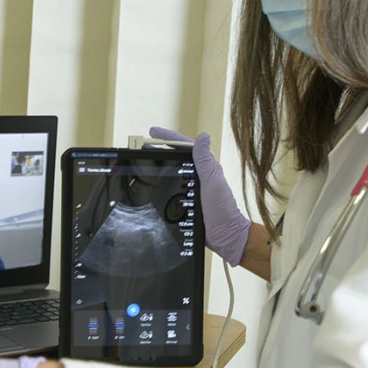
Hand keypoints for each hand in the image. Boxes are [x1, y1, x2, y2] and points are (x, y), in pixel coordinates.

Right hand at [149, 127, 251, 265]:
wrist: (224, 235)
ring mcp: (193, 186)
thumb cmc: (222, 209)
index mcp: (206, 167)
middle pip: (177, 156)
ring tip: (144, 160)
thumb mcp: (212, 182)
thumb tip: (203, 136)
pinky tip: (153, 182)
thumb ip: (206, 161)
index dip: (168, 137)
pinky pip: (174, 184)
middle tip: (142, 146)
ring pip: (175, 169)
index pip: (185, 146)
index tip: (153, 132)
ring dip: (160, 163)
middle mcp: (199, 174)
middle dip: (160, 148)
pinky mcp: (189, 199)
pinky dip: (163, 180)